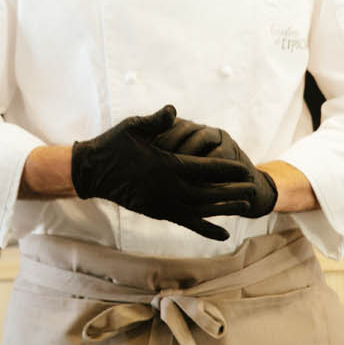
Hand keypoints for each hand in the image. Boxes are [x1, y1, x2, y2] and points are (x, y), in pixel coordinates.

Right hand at [71, 105, 254, 240]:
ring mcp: (162, 203)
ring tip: (244, 206)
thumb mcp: (132, 127)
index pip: (205, 168)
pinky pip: (187, 223)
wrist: (91, 171)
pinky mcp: (157, 212)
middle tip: (252, 187)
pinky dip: (207, 229)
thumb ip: (156, 120)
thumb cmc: (113, 145)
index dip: (227, 168)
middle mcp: (167, 188)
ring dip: (224, 208)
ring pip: (201, 209)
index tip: (244, 167)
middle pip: (209, 192)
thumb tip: (174, 110)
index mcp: (165, 164)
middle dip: (232, 189)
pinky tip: (224, 234)